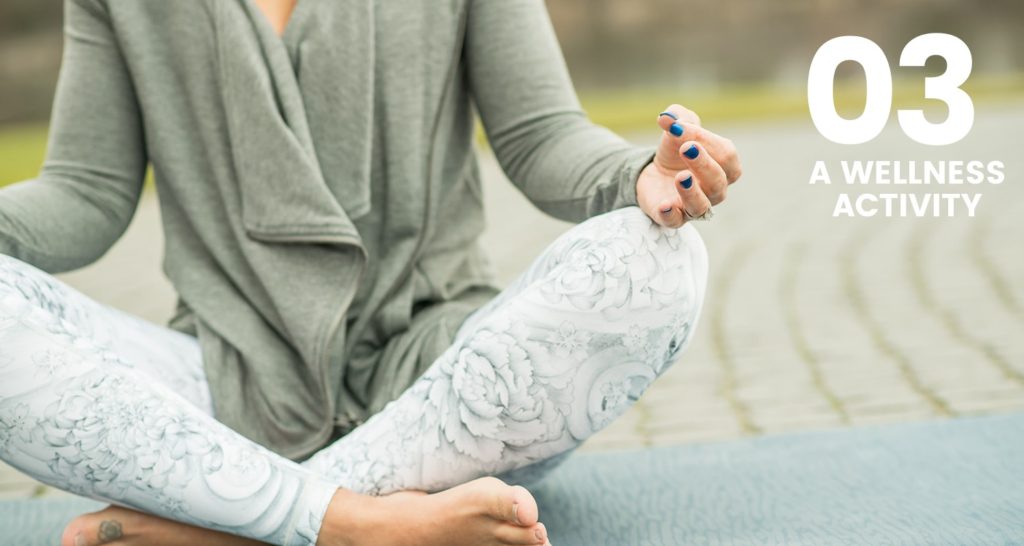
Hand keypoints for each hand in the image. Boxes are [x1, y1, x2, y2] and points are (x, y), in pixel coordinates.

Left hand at [636, 104, 741, 227]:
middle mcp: (715, 190)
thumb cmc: (675, 152)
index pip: (726, 155)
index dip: (707, 140)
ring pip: (701, 206)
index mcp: (725, 167)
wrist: (652, 173)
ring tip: (680, 177)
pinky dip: (671, 214)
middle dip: (703, 164)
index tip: (679, 127)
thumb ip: (678, 117)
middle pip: (718, 182)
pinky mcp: (672, 217)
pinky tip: (665, 205)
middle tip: (686, 148)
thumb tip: (667, 118)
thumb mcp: (677, 128)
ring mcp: (694, 207)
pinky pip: (675, 221)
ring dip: (692, 192)